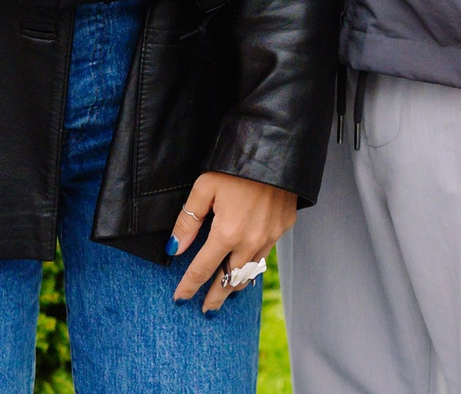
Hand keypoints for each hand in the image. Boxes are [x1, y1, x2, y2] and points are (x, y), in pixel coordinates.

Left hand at [169, 172, 297, 313]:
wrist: (277, 148)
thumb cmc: (236, 164)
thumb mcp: (204, 187)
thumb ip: (188, 221)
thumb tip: (175, 249)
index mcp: (227, 232)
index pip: (202, 269)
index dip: (189, 286)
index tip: (179, 298)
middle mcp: (251, 241)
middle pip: (228, 280)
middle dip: (215, 297)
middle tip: (206, 311)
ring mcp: (271, 235)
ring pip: (250, 271)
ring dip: (235, 285)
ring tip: (225, 294)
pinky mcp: (284, 226)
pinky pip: (265, 254)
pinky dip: (253, 265)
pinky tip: (247, 267)